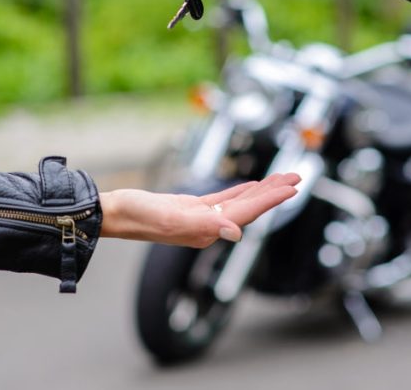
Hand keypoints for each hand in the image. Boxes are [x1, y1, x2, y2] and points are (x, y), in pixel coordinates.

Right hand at [99, 173, 300, 247]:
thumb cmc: (136, 215)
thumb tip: (236, 232)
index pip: (247, 212)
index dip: (271, 199)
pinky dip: (240, 191)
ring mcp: (200, 217)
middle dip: (274, 193)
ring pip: (239, 202)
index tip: (292, 187)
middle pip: (249, 207)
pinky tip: (251, 185)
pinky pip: (223, 199)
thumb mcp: (170, 217)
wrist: (113, 213)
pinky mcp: (190, 207)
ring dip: (261, 190)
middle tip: (298, 178)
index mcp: (206, 229)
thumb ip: (203, 225)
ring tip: (282, 179)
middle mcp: (207, 226)